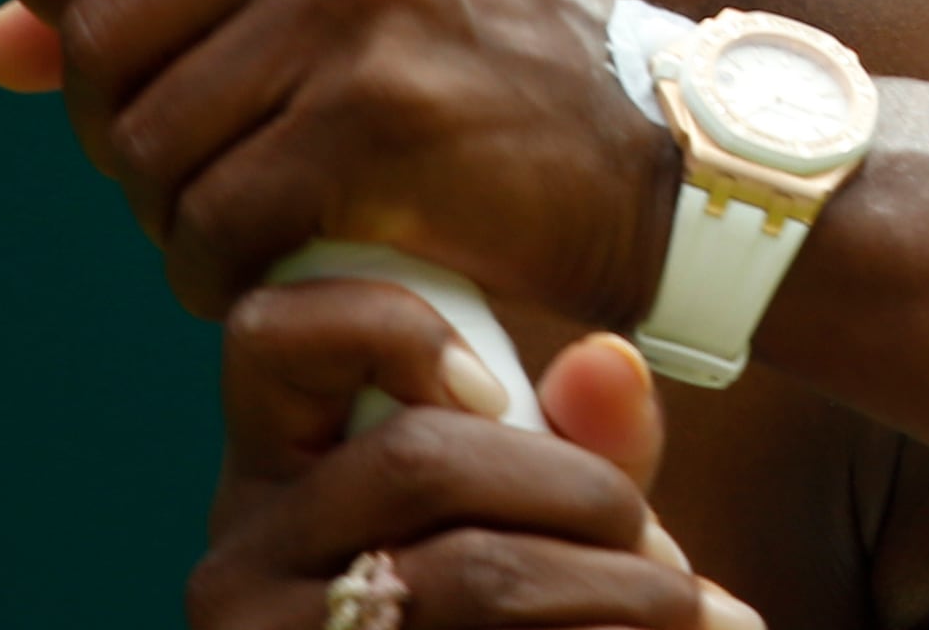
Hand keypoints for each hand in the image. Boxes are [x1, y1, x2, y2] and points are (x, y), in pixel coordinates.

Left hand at [0, 0, 678, 326]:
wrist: (649, 147)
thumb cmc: (471, 52)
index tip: (82, 16)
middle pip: (96, 34)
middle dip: (128, 123)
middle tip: (226, 147)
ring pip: (142, 142)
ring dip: (182, 208)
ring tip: (275, 198)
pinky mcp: (375, 113)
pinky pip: (209, 224)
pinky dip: (231, 268)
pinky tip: (307, 245)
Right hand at [195, 278, 761, 629]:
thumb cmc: (500, 621)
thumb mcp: (527, 520)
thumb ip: (578, 440)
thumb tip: (608, 359)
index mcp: (274, 477)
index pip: (274, 333)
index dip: (391, 328)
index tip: (499, 390)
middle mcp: (242, 561)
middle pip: (419, 456)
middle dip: (579, 486)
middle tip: (656, 542)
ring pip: (473, 574)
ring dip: (615, 586)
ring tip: (686, 606)